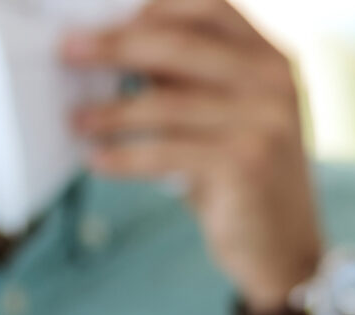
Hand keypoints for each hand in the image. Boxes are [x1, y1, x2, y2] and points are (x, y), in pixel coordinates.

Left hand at [67, 0, 323, 308]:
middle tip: (68, 52)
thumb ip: (191, 82)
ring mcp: (264, 121)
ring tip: (75, 120)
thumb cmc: (243, 181)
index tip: (103, 17)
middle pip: (179, 45)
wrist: (286, 250)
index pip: (210, 6)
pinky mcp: (245, 164)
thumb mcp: (228, 118)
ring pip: (166, 103)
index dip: (154, 7)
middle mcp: (274, 81)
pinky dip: (124, 157)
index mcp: (271, 58)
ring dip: (111, 111)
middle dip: (115, 45)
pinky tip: (97, 160)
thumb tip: (115, 49)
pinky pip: (165, 152)